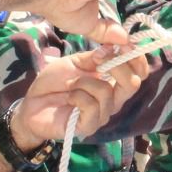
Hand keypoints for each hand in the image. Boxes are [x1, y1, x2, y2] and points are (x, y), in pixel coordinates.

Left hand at [7, 48, 142, 145]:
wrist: (32, 104)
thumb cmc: (54, 83)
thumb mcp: (75, 62)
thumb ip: (96, 56)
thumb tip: (115, 45)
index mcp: (113, 82)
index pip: (139, 73)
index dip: (137, 58)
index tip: (124, 45)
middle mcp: (113, 99)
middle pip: (133, 84)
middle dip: (117, 66)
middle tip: (98, 58)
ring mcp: (102, 114)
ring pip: (107, 92)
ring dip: (85, 82)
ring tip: (70, 84)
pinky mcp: (89, 126)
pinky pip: (92, 106)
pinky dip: (78, 96)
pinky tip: (68, 98)